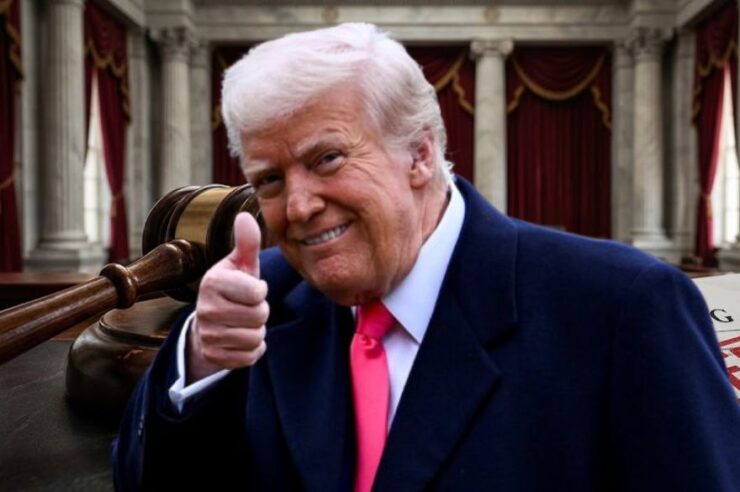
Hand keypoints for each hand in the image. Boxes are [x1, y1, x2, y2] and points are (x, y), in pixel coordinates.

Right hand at [187, 212, 268, 382]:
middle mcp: (206, 309)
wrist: (209, 324)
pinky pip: (251, 356)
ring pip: (256, 337)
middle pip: (259, 316)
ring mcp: (208, 335)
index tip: (249, 288)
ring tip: (242, 322)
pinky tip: (239, 338)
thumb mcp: (240, 265)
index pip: (258, 292)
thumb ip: (247, 243)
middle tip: (246, 307)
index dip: (260, 291)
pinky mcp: (214, 357)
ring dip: (257, 331)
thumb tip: (245, 216)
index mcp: (213, 282)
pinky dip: (252, 349)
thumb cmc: (232, 288)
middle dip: (260, 312)